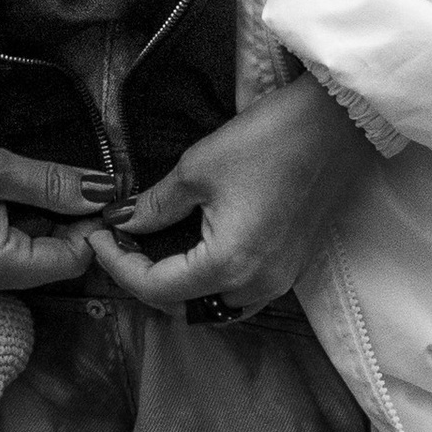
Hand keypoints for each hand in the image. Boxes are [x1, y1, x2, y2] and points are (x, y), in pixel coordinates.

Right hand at [0, 119, 98, 295]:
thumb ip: (53, 184)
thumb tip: (105, 193)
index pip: (72, 261)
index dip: (92, 226)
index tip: (100, 188)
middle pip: (50, 262)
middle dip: (67, 223)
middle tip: (70, 177)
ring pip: (26, 256)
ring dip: (40, 221)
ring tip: (36, 180)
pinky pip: (0, 252)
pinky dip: (14, 224)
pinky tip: (7, 193)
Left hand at [82, 75, 376, 320]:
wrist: (336, 124)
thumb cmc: (269, 140)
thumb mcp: (197, 169)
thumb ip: (155, 206)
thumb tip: (124, 222)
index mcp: (228, 265)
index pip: (155, 288)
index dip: (117, 266)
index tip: (95, 238)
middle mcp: (255, 286)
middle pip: (182, 307)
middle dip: (142, 281)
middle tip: (116, 246)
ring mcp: (278, 281)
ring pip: (212, 307)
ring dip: (177, 289)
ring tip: (148, 252)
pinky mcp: (290, 268)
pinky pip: (239, 295)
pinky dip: (207, 284)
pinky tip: (190, 253)